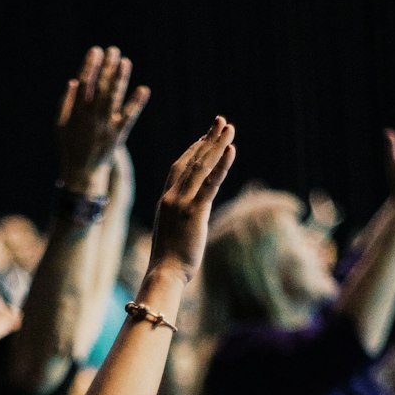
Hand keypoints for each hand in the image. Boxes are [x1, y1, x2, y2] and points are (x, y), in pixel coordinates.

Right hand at [57, 46, 149, 195]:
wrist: (82, 171)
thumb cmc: (70, 145)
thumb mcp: (61, 123)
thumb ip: (67, 102)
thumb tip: (75, 81)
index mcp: (77, 112)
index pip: (84, 83)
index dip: (90, 66)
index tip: (96, 51)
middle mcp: (92, 116)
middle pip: (100, 87)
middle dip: (106, 68)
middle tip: (113, 50)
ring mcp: (106, 125)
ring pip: (114, 99)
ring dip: (120, 80)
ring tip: (125, 62)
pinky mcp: (118, 134)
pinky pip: (129, 117)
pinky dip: (136, 104)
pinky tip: (143, 90)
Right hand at [147, 117, 235, 283]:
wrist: (164, 273)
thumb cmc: (169, 262)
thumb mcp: (174, 233)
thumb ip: (183, 219)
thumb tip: (194, 218)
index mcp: (165, 200)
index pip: (179, 168)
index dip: (193, 150)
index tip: (205, 136)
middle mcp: (171, 196)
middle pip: (191, 160)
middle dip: (207, 139)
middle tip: (220, 121)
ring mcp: (181, 202)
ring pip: (201, 166)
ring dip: (216, 145)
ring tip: (229, 127)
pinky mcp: (194, 212)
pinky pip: (210, 184)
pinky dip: (221, 165)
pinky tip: (231, 149)